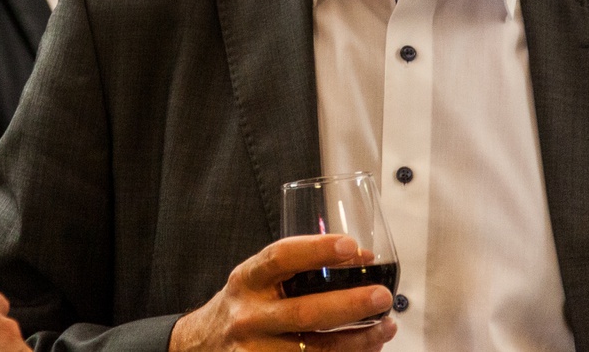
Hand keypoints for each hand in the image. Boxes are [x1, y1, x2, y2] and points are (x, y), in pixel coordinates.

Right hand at [168, 236, 397, 351]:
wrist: (202, 346)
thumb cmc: (243, 307)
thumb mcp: (256, 280)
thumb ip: (294, 270)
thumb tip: (358, 258)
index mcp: (247, 280)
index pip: (280, 258)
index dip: (316, 250)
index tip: (351, 247)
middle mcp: (249, 317)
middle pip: (305, 312)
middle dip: (349, 305)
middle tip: (381, 296)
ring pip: (316, 350)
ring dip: (357, 341)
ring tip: (386, 327)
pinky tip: (365, 350)